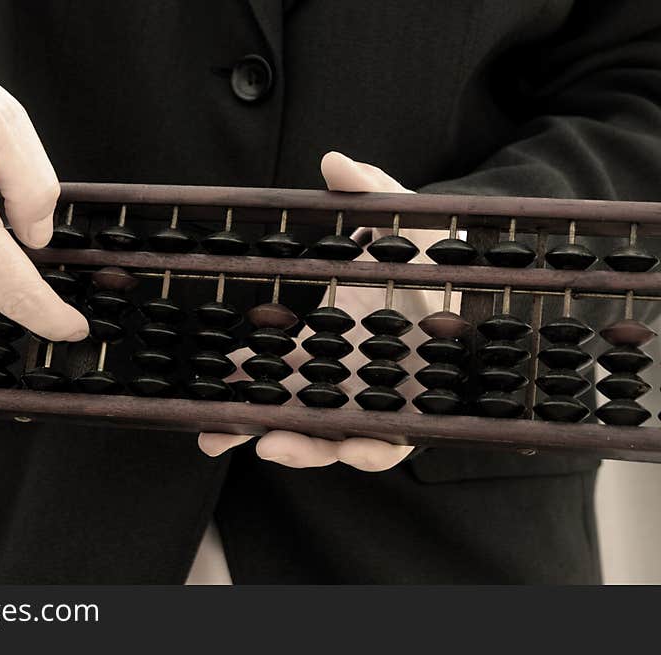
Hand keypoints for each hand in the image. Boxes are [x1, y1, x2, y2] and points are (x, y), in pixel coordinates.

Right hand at [199, 151, 430, 470]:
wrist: (495, 284)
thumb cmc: (442, 259)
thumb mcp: (407, 223)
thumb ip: (373, 194)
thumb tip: (333, 160)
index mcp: (335, 339)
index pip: (280, 366)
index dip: (245, 380)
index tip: (210, 388)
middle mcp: (352, 378)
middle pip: (293, 411)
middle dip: (251, 425)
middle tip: (211, 434)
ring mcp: (383, 401)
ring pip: (331, 437)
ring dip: (297, 446)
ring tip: (268, 444)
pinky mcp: (422, 418)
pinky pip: (390, 445)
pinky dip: (366, 450)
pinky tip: (351, 448)